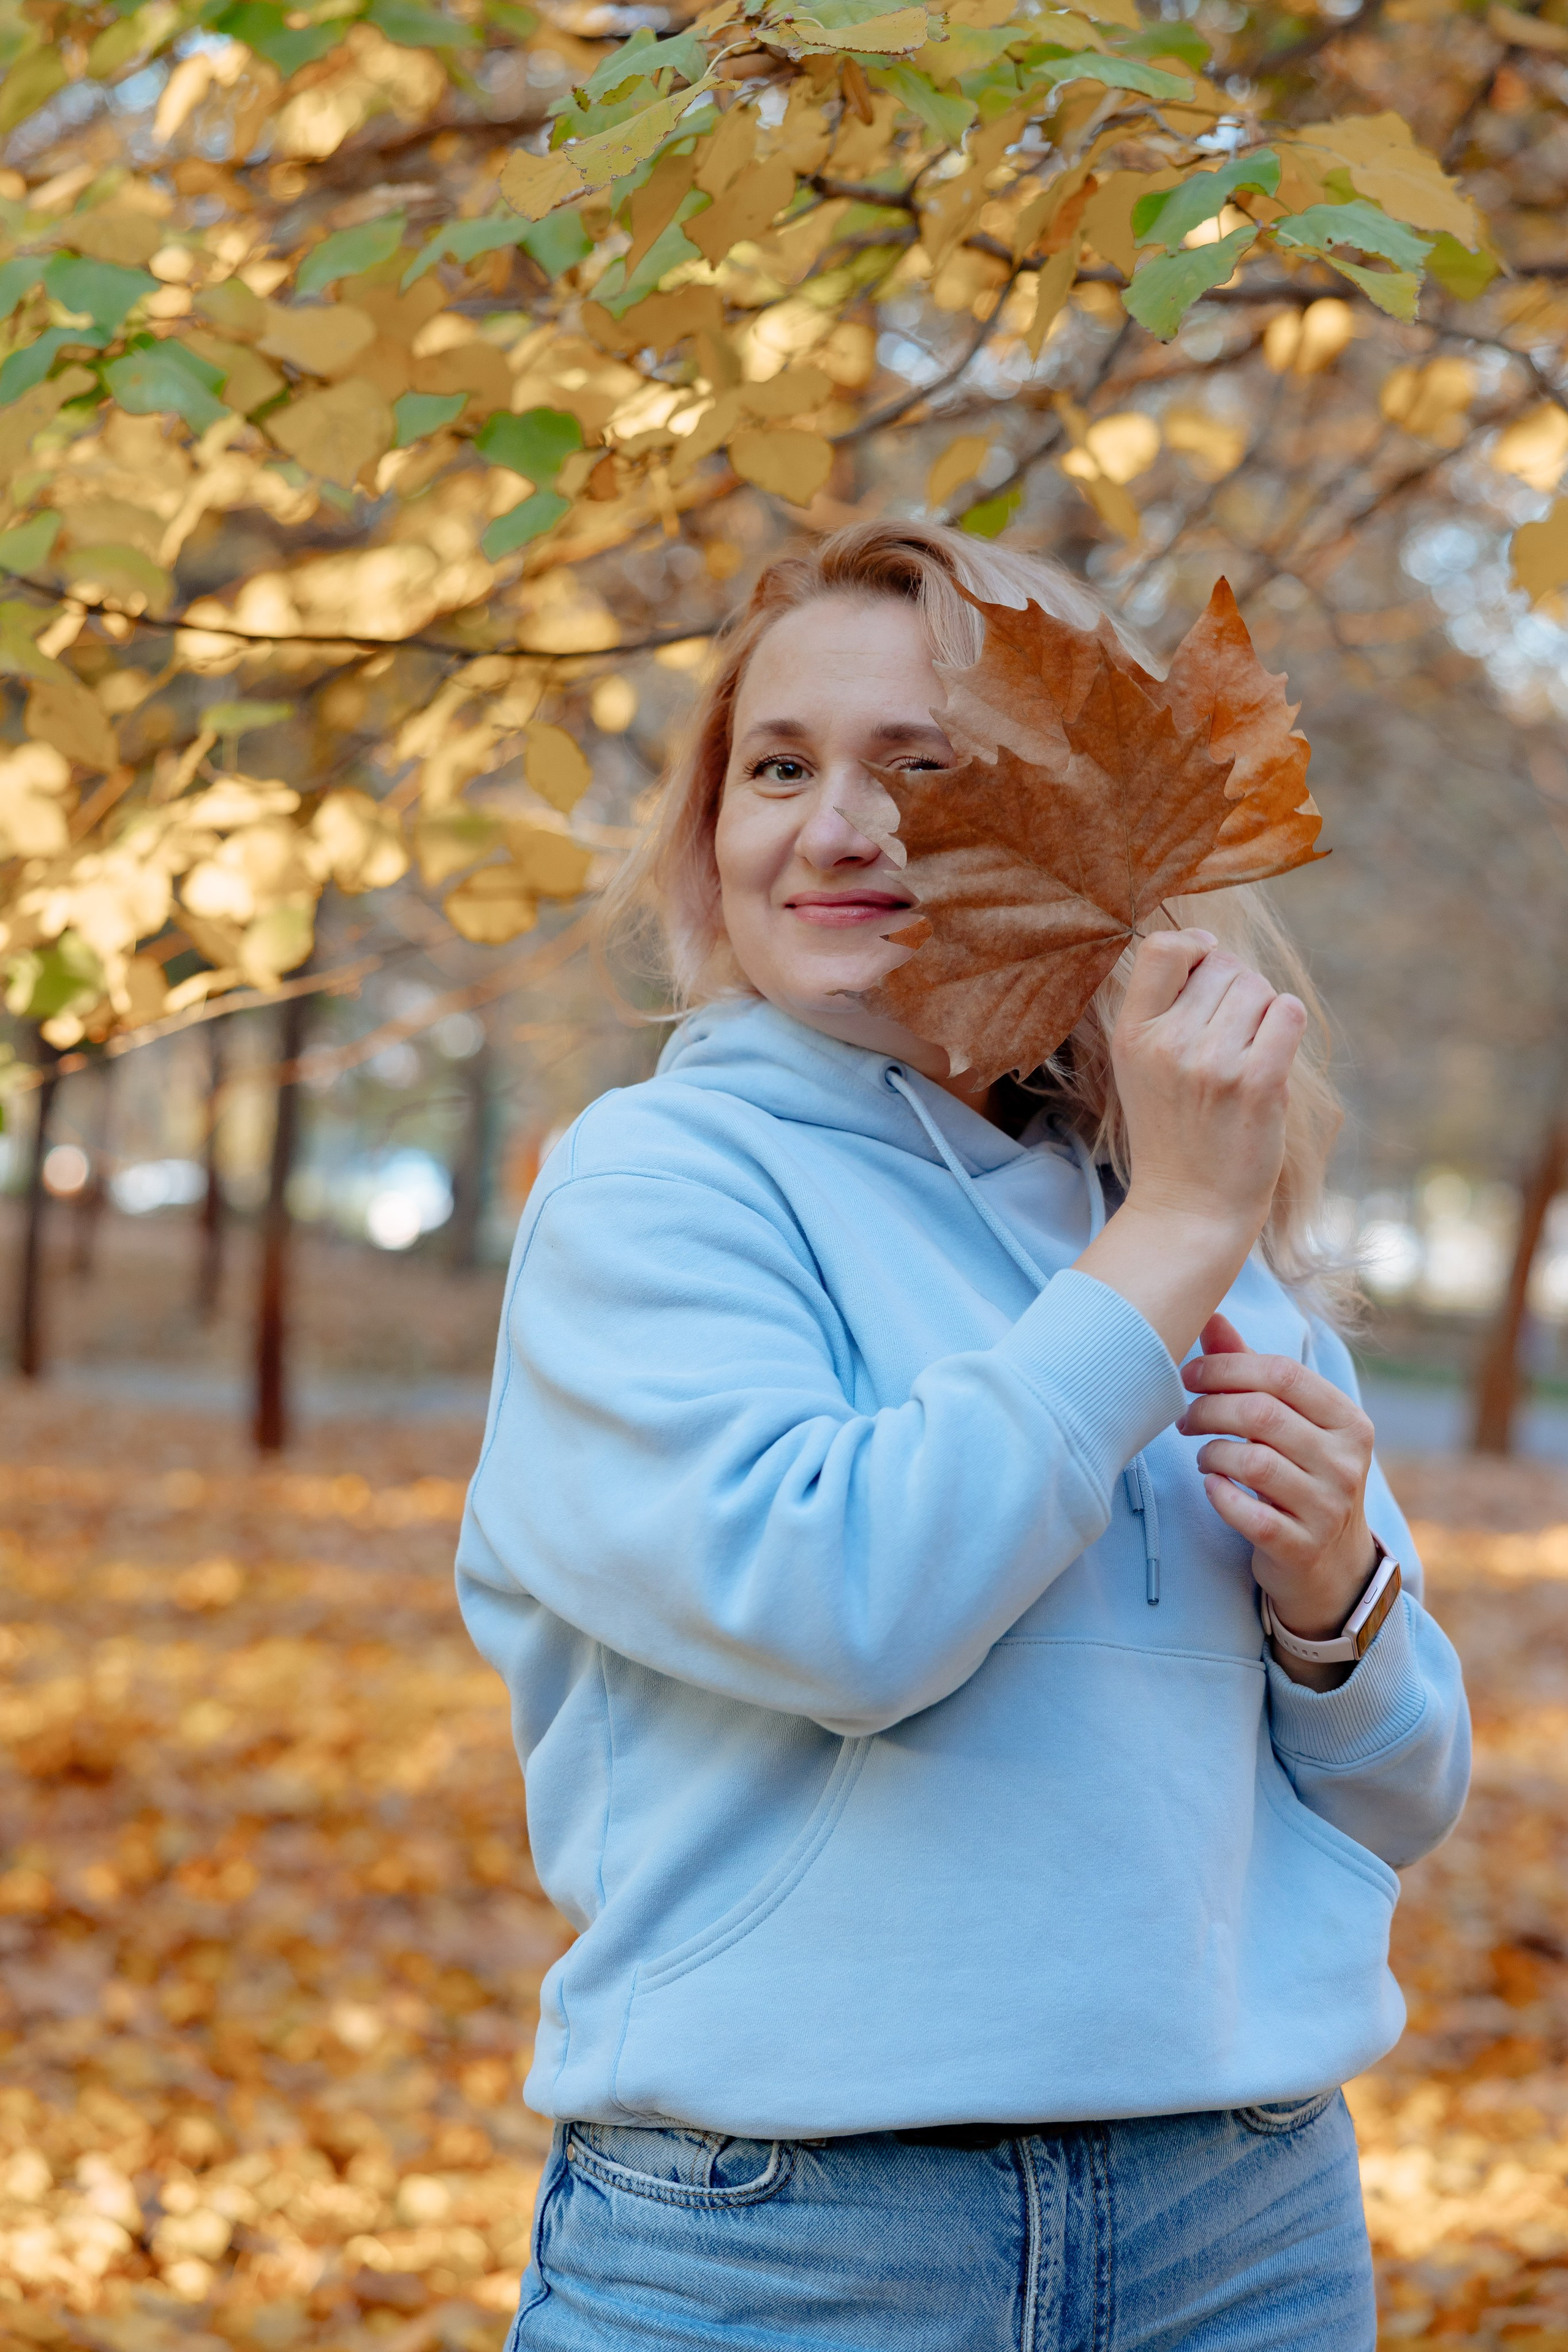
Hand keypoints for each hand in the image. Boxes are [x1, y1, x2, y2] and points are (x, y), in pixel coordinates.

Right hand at [1112, 930, 1306, 1246]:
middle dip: (1237, 990)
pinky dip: (1287, 1024)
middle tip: (1230, 1038)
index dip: (1195, 946)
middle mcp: (1168, 1044)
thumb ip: (1162, 1006)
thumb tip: (1210, 945)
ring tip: (1247, 1055)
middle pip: (1224, 966)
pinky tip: (1272, 1057)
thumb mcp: (1140, 1064)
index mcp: (1132, 1034)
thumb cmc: (1173, 1129)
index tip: (1207, 966)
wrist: (1189, 1206)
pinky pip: (1287, 1013)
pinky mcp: (1258, 1084)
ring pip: (1260, 988)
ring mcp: (1213, 1064)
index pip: (1162, 947)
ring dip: (1264, 1014)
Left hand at [1179, 1312, 1378, 1690]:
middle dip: (1209, 1408)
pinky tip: (1212, 1487)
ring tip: (1203, 1454)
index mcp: (1348, 1421)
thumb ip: (1251, 1370)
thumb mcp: (1291, 1422)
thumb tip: (1210, 1315)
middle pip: (1262, 1414)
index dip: (1226, 1367)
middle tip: (1185, 1418)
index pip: (1282, 1372)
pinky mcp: (1301, 1547)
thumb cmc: (1300, 1475)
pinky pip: (1249, 1514)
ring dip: (1212, 1453)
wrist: (1331, 1565)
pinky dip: (1219, 1495)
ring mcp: (1328, 1508)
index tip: (1190, 1375)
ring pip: (1253, 1462)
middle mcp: (1346, 1462)